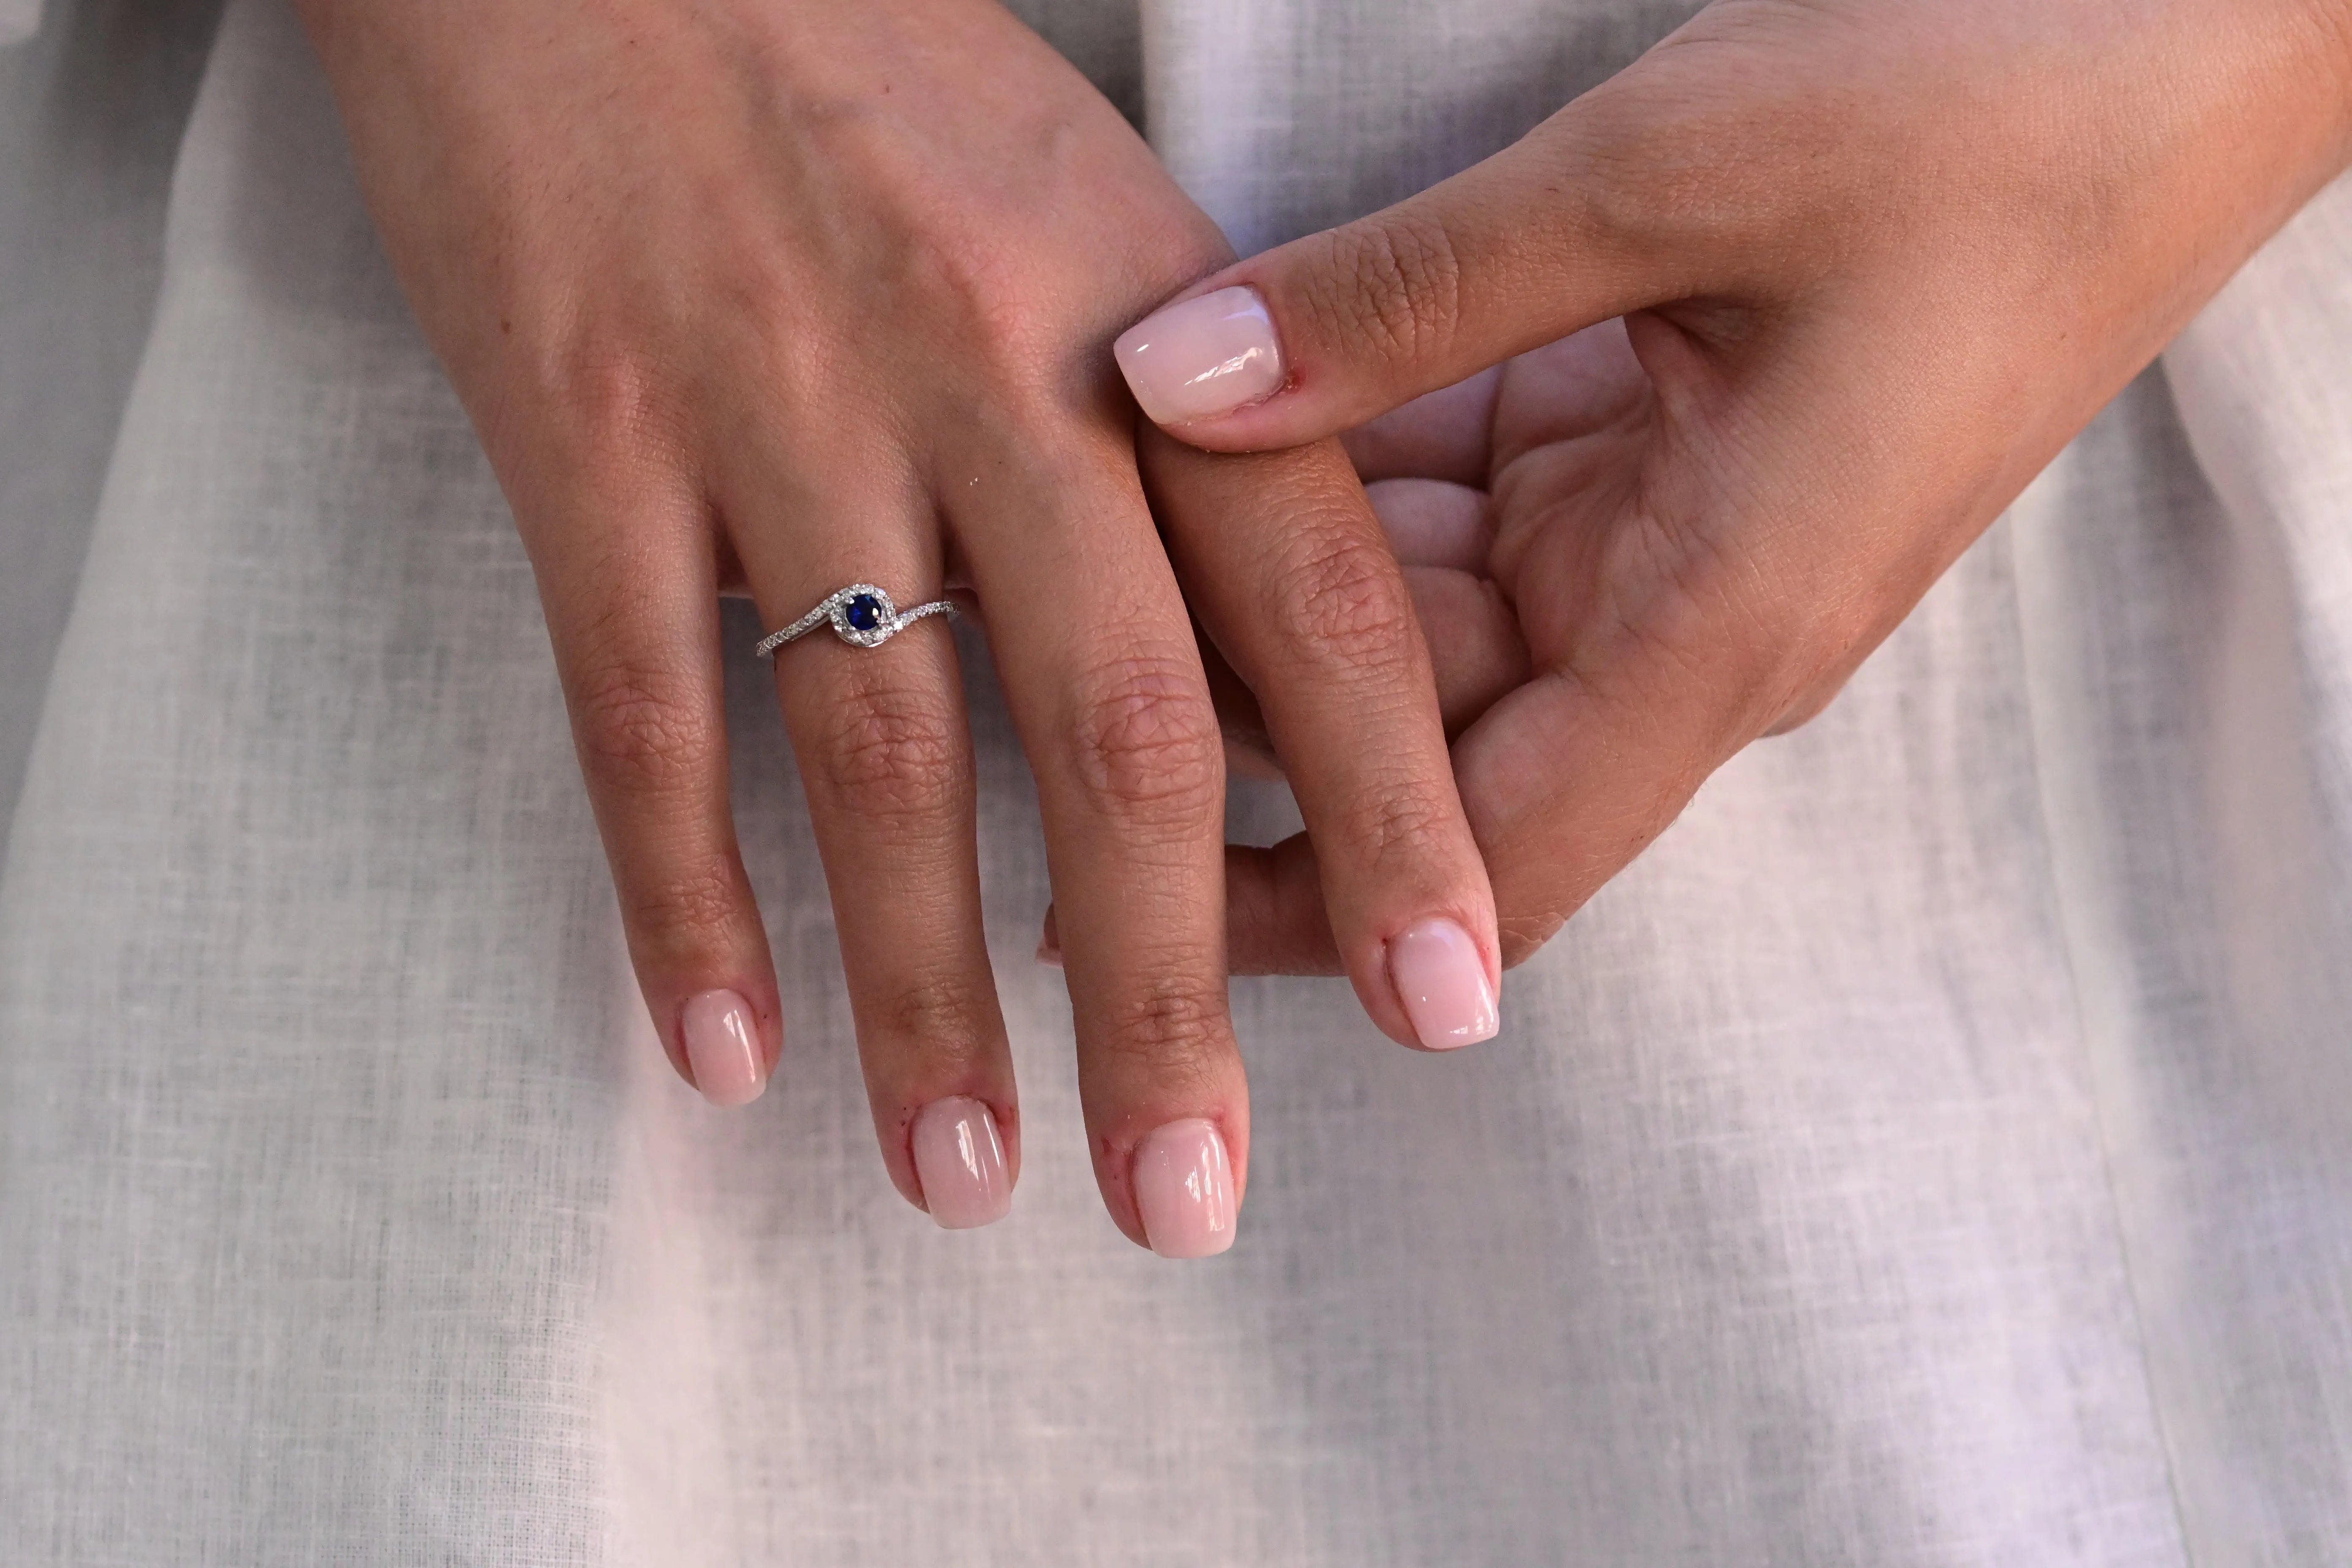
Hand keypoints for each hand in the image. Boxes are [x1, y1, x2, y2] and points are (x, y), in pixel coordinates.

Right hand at [296, 0, 1499, 1250]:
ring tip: (964, 1176)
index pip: (1311, 609)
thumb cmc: (863, 59)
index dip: (1398, 819)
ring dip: (926, 994)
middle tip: (1189, 1196)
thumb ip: (1176, 426)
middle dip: (1168, 991)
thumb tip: (1248, 678)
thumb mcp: (1078, 201)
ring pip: (877, 760)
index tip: (1456, 1006)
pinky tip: (725, 1052)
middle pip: (1113, 738)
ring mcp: (777, 414)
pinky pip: (641, 706)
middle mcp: (982, 379)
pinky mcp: (585, 436)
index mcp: (1143, 320)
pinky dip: (682, 896)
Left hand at [1115, 0, 2351, 968]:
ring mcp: (1667, 532)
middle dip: (1251, 707)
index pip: (1492, 864)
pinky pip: (1468, 494)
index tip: (1138, 922)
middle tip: (1044, 646)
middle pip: (1424, 736)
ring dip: (1286, 571)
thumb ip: (1405, 297)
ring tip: (1094, 521)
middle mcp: (1686, 617)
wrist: (2181, 40)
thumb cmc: (1986, 115)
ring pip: (1430, 611)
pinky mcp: (1652, 444)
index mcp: (1720, 624)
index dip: (1313, 915)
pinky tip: (1227, 404)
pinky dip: (1357, 458)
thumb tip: (1166, 379)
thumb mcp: (1665, 182)